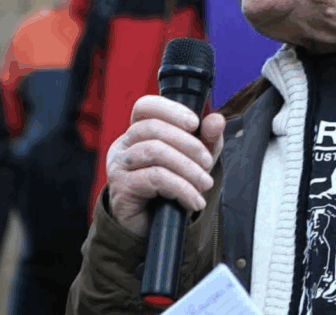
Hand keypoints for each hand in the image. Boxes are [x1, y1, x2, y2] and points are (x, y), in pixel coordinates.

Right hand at [106, 95, 224, 236]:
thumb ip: (207, 139)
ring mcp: (119, 165)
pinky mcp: (121, 187)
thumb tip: (217, 119)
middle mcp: (124, 145)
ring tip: (205, 184)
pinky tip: (194, 200)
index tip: (196, 124)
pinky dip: (182, 188)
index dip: (171, 110)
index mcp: (139, 132)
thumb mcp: (195, 161)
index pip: (145, 106)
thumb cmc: (170, 189)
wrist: (153, 229)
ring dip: (188, 168)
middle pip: (154, 128)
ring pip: (155, 152)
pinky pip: (155, 178)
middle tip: (208, 163)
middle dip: (190, 144)